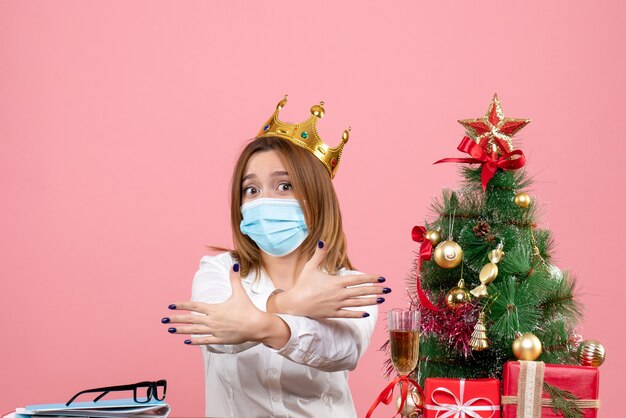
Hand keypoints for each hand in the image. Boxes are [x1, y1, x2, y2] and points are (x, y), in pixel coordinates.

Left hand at [164, 263, 289, 347]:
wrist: (256, 326)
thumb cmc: (248, 309)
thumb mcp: (240, 293)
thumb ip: (234, 279)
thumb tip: (234, 264)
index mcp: (215, 308)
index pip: (194, 306)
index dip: (182, 305)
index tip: (171, 305)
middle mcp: (212, 320)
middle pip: (190, 319)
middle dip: (176, 318)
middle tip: (164, 319)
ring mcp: (215, 330)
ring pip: (194, 330)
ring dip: (181, 330)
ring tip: (170, 329)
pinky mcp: (219, 339)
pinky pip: (204, 340)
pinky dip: (194, 340)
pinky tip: (186, 340)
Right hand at [270, 240, 390, 318]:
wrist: (294, 303)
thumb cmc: (302, 284)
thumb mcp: (311, 267)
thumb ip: (319, 254)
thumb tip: (322, 240)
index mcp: (336, 282)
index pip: (357, 280)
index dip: (370, 278)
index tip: (381, 278)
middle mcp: (339, 294)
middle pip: (361, 292)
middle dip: (376, 290)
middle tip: (388, 289)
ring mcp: (337, 305)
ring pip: (358, 303)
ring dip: (371, 301)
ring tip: (382, 299)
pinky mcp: (332, 313)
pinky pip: (348, 314)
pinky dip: (358, 314)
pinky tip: (367, 314)